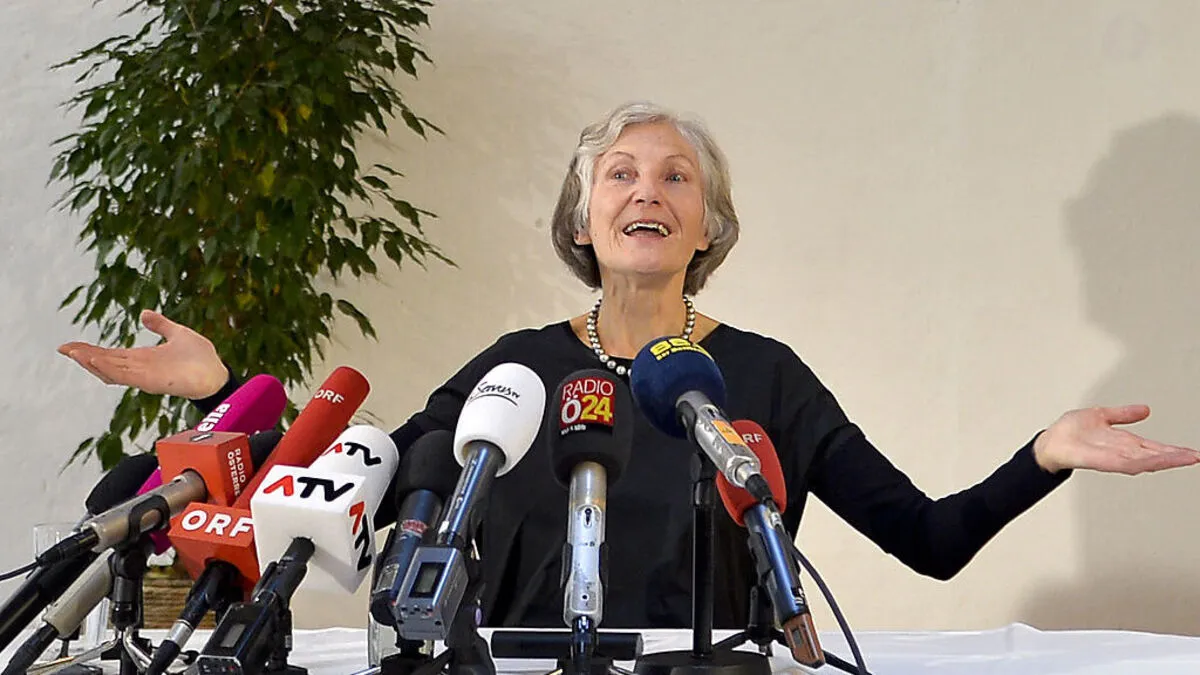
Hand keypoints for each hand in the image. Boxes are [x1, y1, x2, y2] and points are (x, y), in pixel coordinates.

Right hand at [57, 309, 227, 398]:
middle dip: (84, 355)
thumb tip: (144, 314)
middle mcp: (139, 368)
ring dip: (92, 361)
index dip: (90, 349)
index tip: (69, 345)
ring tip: (73, 353)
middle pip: (105, 362)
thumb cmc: (201, 358)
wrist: (217, 374)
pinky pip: (125, 376)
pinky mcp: (150, 382)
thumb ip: (160, 325)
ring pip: (110, 370)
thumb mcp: (177, 333)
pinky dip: (108, 369)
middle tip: (63, 348)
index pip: (110, 354)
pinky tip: (95, 361)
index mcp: (143, 358)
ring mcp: (143, 376)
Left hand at [1033, 405, 1199, 474]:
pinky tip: (1154, 462)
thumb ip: (1123, 414)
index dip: (1174, 450)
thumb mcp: (1102, 415)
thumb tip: (1144, 409)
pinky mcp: (1101, 461)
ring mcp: (1113, 458)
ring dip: (1166, 460)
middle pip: (1155, 456)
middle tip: (1197, 457)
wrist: (1049, 441)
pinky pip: (1124, 463)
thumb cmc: (1070, 432)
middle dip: (1177, 457)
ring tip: (1186, 459)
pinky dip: (1141, 462)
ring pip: (1145, 461)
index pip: (1155, 447)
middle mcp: (1122, 452)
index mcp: (1125, 442)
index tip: (1193, 452)